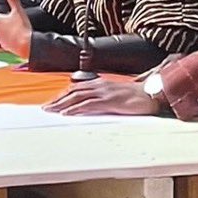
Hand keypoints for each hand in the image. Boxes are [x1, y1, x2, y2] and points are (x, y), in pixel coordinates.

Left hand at [43, 79, 162, 115]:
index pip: (76, 88)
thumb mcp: (115, 95)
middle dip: (57, 100)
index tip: (52, 102)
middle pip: (73, 92)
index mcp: (100, 83)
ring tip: (51, 111)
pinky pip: (89, 105)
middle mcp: (99, 85)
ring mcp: (104, 92)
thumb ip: (102, 97)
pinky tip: (68, 113)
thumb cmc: (136, 96)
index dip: (63, 95)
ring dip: (62, 104)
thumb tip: (90, 105)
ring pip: (77, 97)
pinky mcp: (109, 101)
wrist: (151, 94)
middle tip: (45, 108)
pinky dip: (76, 109)